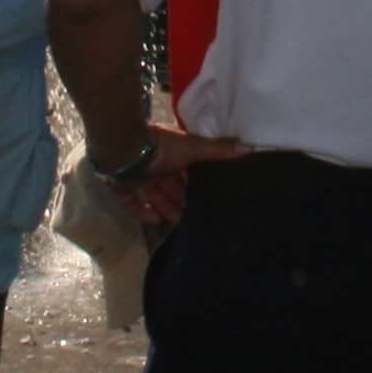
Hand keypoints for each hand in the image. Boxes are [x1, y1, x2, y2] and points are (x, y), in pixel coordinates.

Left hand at [111, 121, 250, 229]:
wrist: (125, 150)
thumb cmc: (161, 148)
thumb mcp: (193, 147)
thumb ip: (218, 150)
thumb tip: (249, 147)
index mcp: (171, 153)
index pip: (185, 171)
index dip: (194, 184)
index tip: (206, 197)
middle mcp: (154, 164)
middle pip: (170, 186)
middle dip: (181, 200)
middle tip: (195, 217)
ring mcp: (137, 176)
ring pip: (154, 196)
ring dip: (166, 208)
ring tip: (180, 224)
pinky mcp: (123, 187)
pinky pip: (133, 203)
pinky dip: (143, 211)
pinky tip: (156, 221)